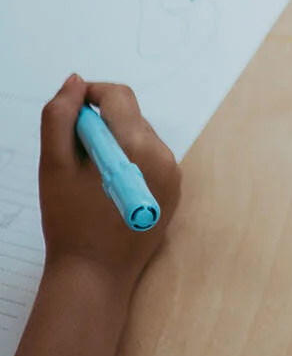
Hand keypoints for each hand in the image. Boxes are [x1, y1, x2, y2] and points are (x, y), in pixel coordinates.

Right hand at [37, 76, 179, 301]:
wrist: (95, 274)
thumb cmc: (69, 222)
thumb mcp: (54, 166)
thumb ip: (60, 117)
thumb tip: (75, 82)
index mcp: (137, 146)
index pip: (118, 96)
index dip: (90, 96)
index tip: (70, 114)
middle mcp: (163, 155)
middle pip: (130, 118)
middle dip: (101, 126)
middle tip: (73, 156)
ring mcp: (173, 174)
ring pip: (140, 139)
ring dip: (115, 145)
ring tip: (89, 178)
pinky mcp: (174, 190)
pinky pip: (150, 161)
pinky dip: (128, 164)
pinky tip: (107, 189)